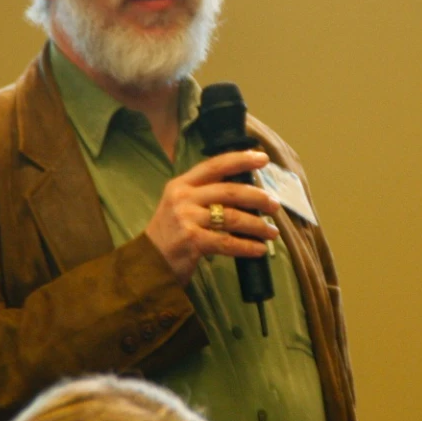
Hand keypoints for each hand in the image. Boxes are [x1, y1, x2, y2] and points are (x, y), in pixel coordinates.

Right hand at [144, 150, 279, 285]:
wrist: (148, 262)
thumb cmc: (171, 233)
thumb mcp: (180, 205)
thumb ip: (204, 194)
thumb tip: (245, 191)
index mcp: (181, 184)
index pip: (215, 165)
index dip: (240, 159)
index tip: (262, 158)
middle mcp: (183, 197)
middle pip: (229, 191)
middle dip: (257, 197)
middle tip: (274, 204)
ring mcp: (186, 219)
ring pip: (232, 217)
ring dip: (257, 225)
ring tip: (272, 231)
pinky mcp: (192, 241)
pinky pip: (227, 242)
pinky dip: (247, 246)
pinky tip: (259, 249)